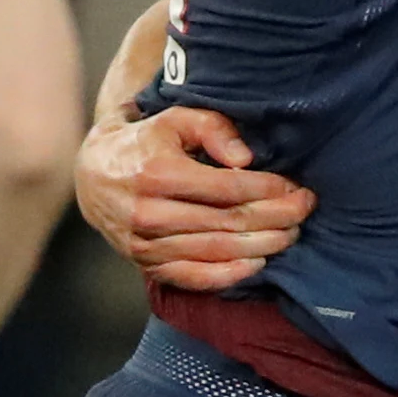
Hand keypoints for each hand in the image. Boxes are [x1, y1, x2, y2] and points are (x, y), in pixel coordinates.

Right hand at [76, 102, 312, 290]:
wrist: (93, 173)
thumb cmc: (145, 141)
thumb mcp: (175, 119)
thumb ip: (213, 128)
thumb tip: (246, 158)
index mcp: (158, 174)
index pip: (228, 189)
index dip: (269, 191)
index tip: (298, 189)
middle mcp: (149, 213)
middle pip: (228, 222)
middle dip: (275, 218)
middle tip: (304, 212)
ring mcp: (144, 244)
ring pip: (215, 252)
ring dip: (261, 246)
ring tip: (290, 235)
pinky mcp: (143, 264)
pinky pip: (191, 277)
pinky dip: (227, 276)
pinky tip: (257, 264)